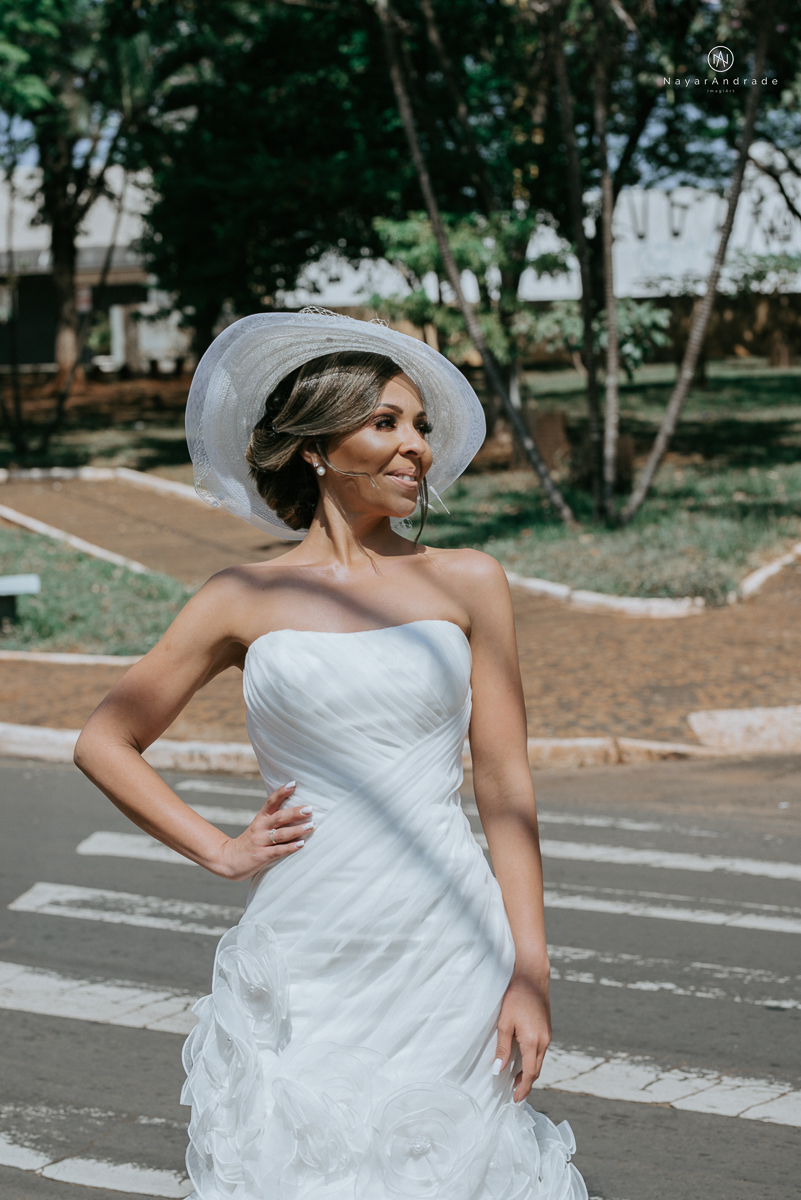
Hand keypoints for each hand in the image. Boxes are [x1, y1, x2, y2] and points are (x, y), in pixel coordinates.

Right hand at [214, 782, 312, 879]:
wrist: (228, 860)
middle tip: (309, 808)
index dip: (282, 792)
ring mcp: (260, 841)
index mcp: (260, 818)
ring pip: (281, 834)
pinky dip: (290, 847)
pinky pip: (278, 850)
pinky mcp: (262, 855)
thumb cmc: (249, 843)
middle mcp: (260, 828)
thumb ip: (273, 820)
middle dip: (295, 812)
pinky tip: (301, 844)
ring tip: (311, 826)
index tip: (293, 784)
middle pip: (279, 817)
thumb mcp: (258, 827)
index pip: (271, 802)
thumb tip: (296, 812)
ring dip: (297, 829)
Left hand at [493, 966, 551, 1101]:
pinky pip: (540, 1051)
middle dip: (526, 1084)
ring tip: (516, 1081)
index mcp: (533, 1042)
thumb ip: (503, 1048)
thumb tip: (498, 1070)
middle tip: (515, 1096)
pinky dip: (532, 1061)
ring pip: (539, 1061)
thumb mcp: (504, 1023)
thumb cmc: (515, 997)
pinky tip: (522, 1061)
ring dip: (529, 1073)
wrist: (531, 977)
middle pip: (536, 1070)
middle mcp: (544, 1042)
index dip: (522, 1089)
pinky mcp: (546, 1029)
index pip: (529, 1074)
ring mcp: (547, 1035)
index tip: (516, 1101)